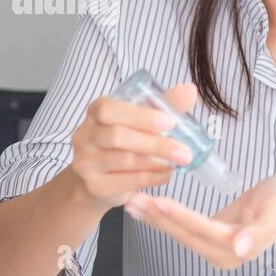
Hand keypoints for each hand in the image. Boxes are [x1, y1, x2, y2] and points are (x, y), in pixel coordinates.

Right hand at [69, 84, 199, 207]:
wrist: (93, 180)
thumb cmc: (121, 143)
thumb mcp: (138, 120)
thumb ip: (162, 105)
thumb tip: (189, 90)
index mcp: (96, 111)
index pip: (109, 109)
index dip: (140, 116)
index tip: (169, 122)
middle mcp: (85, 135)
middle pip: (118, 137)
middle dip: (156, 144)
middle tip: (184, 152)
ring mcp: (86, 162)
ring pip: (125, 161)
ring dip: (157, 162)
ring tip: (177, 162)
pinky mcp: (95, 185)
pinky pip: (127, 181)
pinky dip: (152, 178)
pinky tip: (165, 174)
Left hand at [124, 176, 275, 269]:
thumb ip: (259, 232)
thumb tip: (240, 250)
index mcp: (240, 247)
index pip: (203, 230)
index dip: (180, 217)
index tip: (158, 201)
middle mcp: (224, 255)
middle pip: (186, 235)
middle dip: (159, 218)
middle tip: (133, 200)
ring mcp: (215, 252)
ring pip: (180, 234)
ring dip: (156, 219)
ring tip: (133, 202)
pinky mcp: (207, 243)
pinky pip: (182, 230)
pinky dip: (163, 218)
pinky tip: (146, 207)